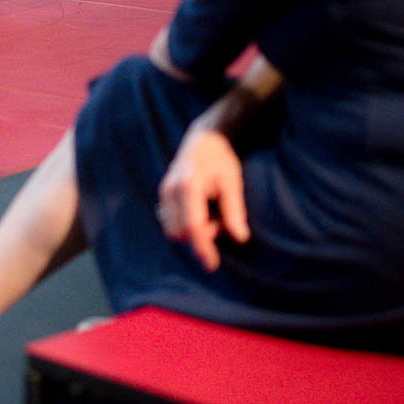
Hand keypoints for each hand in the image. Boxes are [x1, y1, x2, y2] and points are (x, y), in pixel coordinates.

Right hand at [157, 123, 249, 271]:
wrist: (204, 139)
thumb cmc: (221, 160)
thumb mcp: (232, 183)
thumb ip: (234, 211)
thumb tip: (239, 238)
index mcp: (189, 186)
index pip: (193, 227)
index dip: (203, 248)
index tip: (212, 264)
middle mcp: (171, 190)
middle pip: (181, 232)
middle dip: (200, 236)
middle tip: (219, 222)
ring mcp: (164, 191)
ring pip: (173, 229)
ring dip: (191, 231)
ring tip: (210, 214)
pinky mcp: (163, 194)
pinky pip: (170, 221)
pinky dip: (184, 224)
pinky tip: (199, 212)